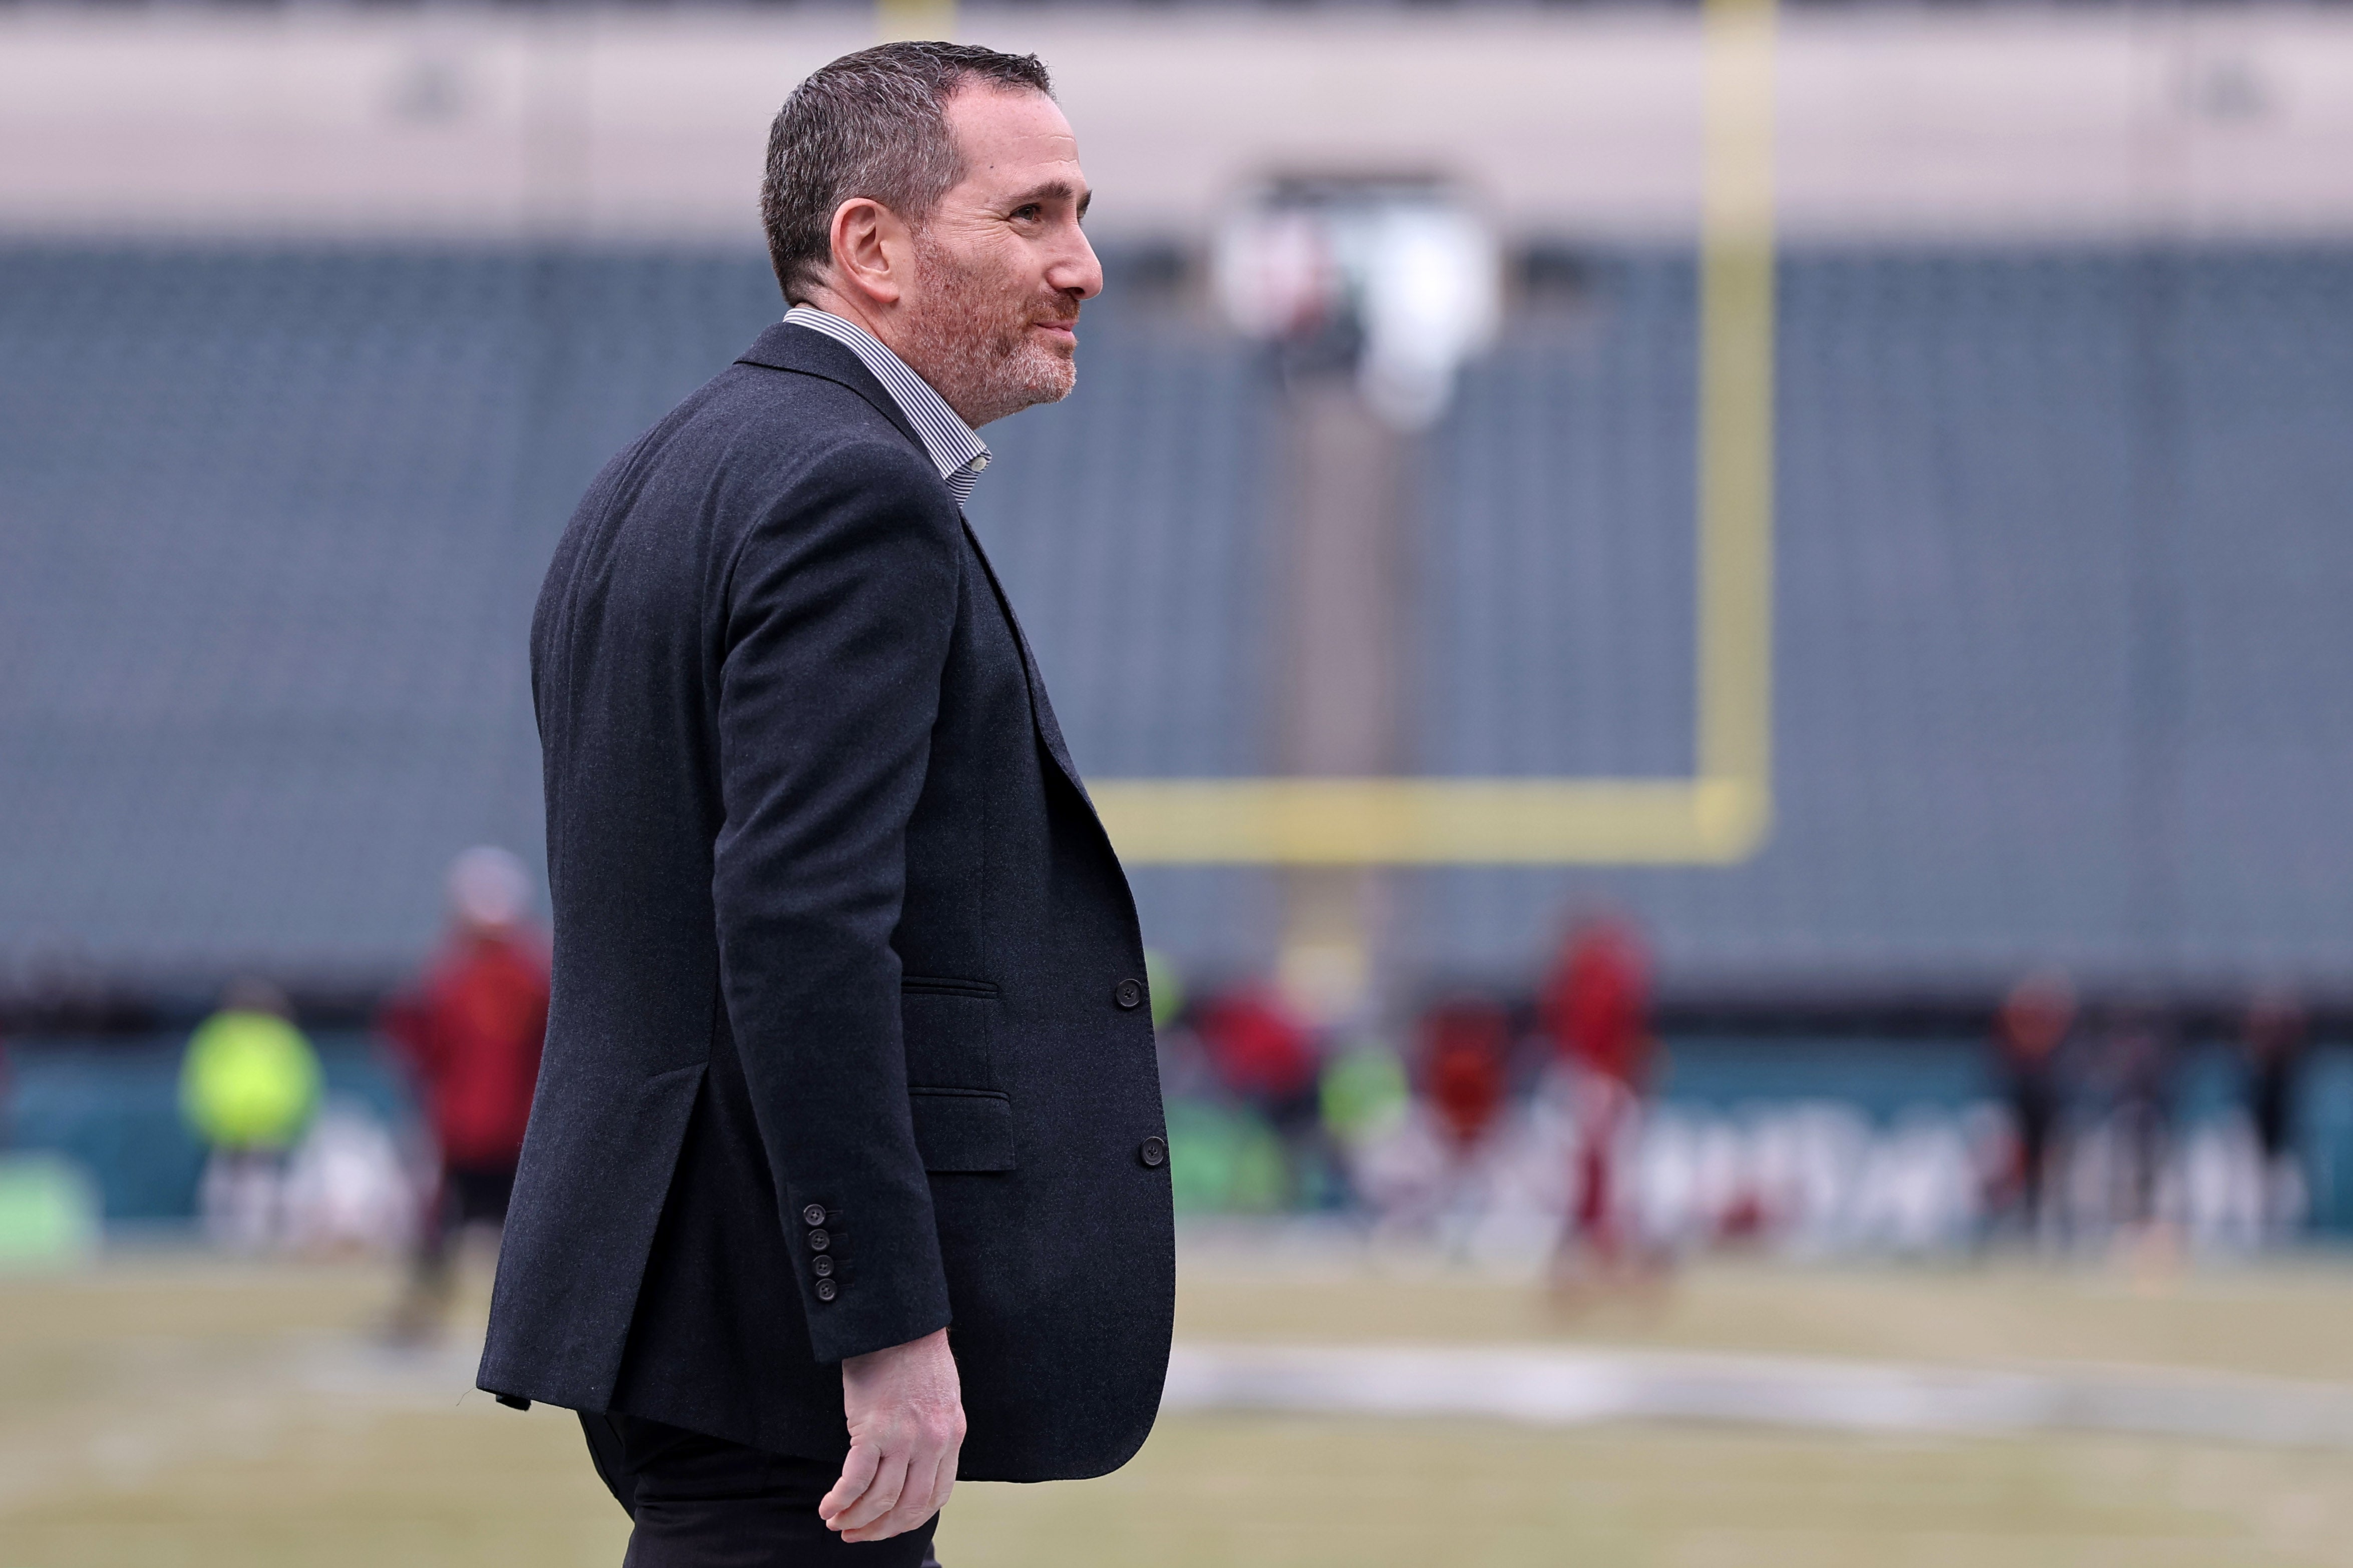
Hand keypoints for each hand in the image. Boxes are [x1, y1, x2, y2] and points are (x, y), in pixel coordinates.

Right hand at [821, 1328, 964, 1541]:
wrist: (900, 1321)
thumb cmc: (916, 1355)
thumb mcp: (941, 1399)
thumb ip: (933, 1434)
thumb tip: (914, 1468)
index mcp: (952, 1436)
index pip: (936, 1497)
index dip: (909, 1520)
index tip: (887, 1528)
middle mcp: (932, 1443)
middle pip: (908, 1507)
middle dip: (880, 1529)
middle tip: (856, 1535)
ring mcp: (903, 1438)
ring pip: (881, 1500)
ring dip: (856, 1519)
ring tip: (836, 1522)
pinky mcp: (872, 1429)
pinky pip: (856, 1480)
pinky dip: (840, 1500)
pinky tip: (828, 1506)